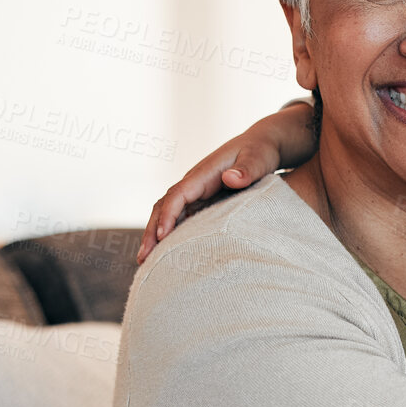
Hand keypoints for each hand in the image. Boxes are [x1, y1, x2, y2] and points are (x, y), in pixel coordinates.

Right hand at [135, 101, 317, 261]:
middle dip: (152, 231)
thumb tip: (230, 178)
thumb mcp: (258, 158)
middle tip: (143, 257)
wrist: (262, 145)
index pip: (178, 194)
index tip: (161, 236)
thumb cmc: (260, 151)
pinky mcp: (201, 202)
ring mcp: (196, 193)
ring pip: (168, 214)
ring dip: (155, 236)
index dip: (168, 215)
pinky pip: (180, 219)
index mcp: (204, 173)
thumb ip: (247, 169)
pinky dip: (170, 235)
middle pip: (164, 206)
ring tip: (146, 262)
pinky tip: (166, 255)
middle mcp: (194, 183)